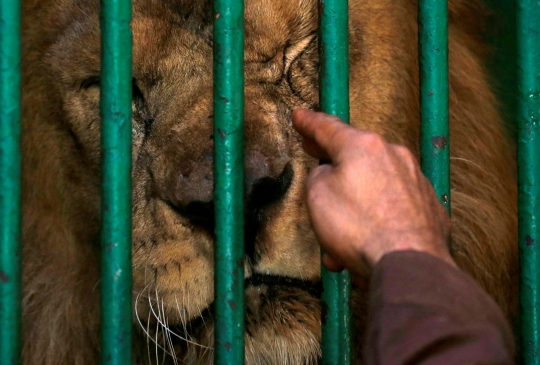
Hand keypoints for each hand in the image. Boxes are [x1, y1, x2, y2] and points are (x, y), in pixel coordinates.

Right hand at [292, 109, 452, 272]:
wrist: (408, 264)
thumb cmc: (359, 228)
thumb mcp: (317, 196)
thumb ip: (319, 176)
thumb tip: (330, 176)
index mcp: (363, 146)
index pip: (328, 127)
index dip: (309, 122)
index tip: (300, 116)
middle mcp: (394, 156)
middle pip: (357, 153)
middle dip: (334, 159)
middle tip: (317, 154)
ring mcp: (415, 180)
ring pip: (375, 186)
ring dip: (355, 203)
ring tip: (339, 234)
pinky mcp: (429, 206)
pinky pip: (393, 206)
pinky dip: (378, 218)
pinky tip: (366, 243)